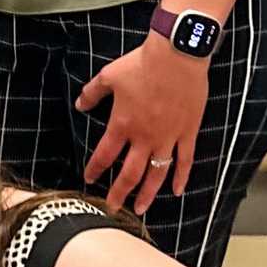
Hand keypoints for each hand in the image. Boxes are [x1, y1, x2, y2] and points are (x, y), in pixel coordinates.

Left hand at [75, 36, 209, 213]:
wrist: (175, 58)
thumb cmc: (140, 65)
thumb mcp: (108, 76)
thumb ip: (92, 94)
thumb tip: (79, 105)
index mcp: (122, 124)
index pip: (105, 155)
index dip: (95, 169)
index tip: (88, 180)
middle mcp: (144, 136)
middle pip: (130, 173)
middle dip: (120, 192)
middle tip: (113, 208)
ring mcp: (168, 137)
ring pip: (157, 173)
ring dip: (148, 193)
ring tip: (141, 208)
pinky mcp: (187, 133)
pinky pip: (184, 161)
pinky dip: (180, 177)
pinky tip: (176, 191)